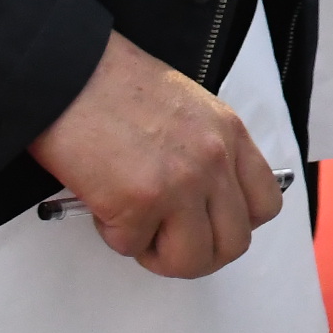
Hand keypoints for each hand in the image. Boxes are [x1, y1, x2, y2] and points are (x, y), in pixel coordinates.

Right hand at [27, 30, 284, 278]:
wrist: (67, 72)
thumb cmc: (113, 84)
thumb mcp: (188, 109)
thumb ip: (207, 151)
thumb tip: (205, 202)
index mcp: (229, 133)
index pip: (265, 204)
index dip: (234, 224)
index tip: (208, 223)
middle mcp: (214, 160)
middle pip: (234, 243)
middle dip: (198, 253)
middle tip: (166, 239)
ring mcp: (181, 184)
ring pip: (191, 260)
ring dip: (159, 255)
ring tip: (134, 226)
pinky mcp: (139, 203)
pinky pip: (133, 247)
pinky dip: (114, 234)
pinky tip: (103, 202)